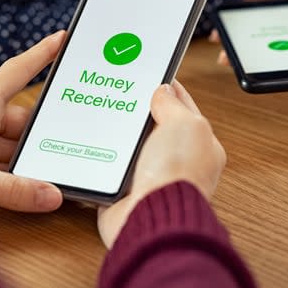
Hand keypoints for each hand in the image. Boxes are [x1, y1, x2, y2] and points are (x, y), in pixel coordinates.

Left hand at [0, 31, 66, 214]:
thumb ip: (13, 190)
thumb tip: (52, 195)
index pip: (17, 71)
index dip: (41, 54)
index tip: (63, 38)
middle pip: (23, 120)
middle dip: (44, 135)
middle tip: (73, 142)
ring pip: (14, 144)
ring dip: (29, 159)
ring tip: (54, 172)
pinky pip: (1, 161)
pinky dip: (15, 173)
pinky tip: (30, 186)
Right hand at [97, 81, 225, 247]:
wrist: (151, 217)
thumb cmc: (176, 176)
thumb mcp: (186, 124)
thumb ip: (175, 104)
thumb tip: (163, 90)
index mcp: (199, 143)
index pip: (181, 106)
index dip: (166, 87)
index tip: (149, 71)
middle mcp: (175, 160)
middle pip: (151, 123)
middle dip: (136, 108)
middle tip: (118, 87)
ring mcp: (148, 174)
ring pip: (128, 142)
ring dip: (115, 131)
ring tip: (100, 108)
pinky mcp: (123, 189)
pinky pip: (107, 165)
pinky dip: (99, 155)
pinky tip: (88, 140)